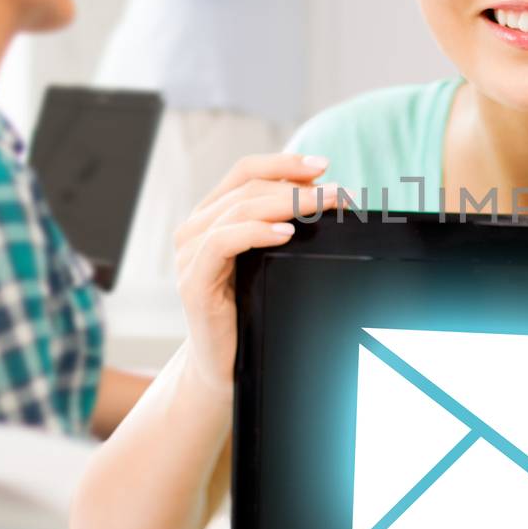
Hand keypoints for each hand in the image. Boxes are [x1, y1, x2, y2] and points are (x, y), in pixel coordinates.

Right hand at [174, 153, 331, 394]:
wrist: (224, 366)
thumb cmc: (249, 311)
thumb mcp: (268, 260)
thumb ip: (282, 225)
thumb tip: (323, 194)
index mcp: (211, 216)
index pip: (245, 172)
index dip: (283, 162)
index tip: (323, 165)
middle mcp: (194, 230)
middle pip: (247, 189)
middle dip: (297, 186)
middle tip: (338, 193)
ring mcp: (189, 255)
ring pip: (238, 210)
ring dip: (287, 205)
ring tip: (323, 206)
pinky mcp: (192, 282)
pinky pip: (222, 243)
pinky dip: (256, 232)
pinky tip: (286, 232)